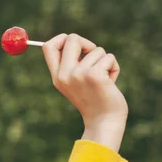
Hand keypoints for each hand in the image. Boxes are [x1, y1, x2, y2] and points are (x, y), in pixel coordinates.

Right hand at [42, 33, 127, 151]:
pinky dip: (114, 67)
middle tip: (95, 59)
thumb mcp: (75, 82)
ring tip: (104, 79)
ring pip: (96, 49)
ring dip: (104, 61)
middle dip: (87, 44)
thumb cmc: (94, 100)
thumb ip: (71, 64)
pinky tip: (111, 83)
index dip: (62, 39)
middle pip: (71, 38)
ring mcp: (79, 75)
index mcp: (57, 77)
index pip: (48, 46)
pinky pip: (108, 57)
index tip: (77, 47)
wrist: (104, 122)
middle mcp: (64, 75)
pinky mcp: (95, 75)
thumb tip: (72, 39)